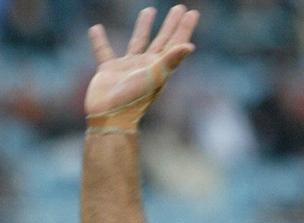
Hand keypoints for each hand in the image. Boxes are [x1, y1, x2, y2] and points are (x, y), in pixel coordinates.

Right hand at [85, 5, 198, 127]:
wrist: (110, 115)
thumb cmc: (134, 98)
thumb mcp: (155, 76)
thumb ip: (171, 59)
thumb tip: (190, 46)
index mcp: (159, 67)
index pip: (175, 43)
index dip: (183, 28)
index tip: (191, 12)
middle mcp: (146, 66)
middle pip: (162, 41)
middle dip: (171, 25)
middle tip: (179, 8)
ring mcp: (128, 68)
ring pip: (138, 42)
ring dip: (144, 27)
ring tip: (149, 10)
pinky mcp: (108, 70)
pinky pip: (104, 51)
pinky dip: (100, 40)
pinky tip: (96, 28)